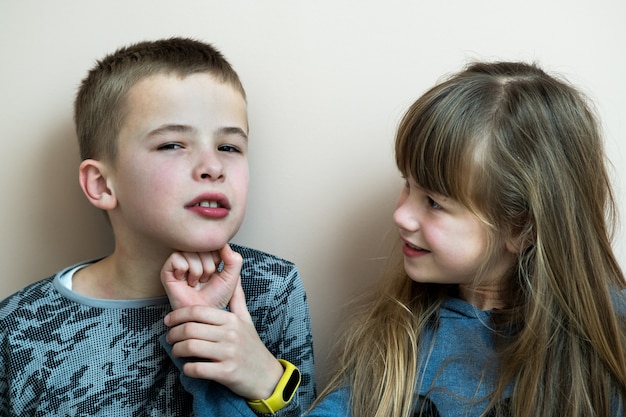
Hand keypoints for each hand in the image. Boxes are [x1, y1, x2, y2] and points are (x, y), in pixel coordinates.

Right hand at [161, 244, 242, 309]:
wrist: (204, 313)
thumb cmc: (216, 297)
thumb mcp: (232, 278)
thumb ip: (234, 260)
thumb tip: (224, 244)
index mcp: (207, 254)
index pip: (212, 242)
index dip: (218, 258)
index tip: (217, 272)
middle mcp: (193, 255)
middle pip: (201, 245)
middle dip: (208, 266)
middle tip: (205, 279)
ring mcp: (180, 261)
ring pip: (190, 252)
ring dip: (198, 270)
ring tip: (196, 281)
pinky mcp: (168, 270)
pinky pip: (176, 258)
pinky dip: (184, 270)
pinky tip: (185, 280)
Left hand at [164, 278, 283, 399]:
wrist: (266, 375)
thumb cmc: (252, 347)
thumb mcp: (246, 321)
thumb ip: (238, 299)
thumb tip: (236, 277)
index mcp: (231, 320)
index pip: (198, 312)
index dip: (178, 315)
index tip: (168, 321)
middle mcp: (230, 334)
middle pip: (190, 329)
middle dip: (173, 334)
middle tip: (169, 338)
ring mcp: (229, 354)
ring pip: (191, 348)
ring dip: (177, 350)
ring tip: (176, 351)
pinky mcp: (227, 373)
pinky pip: (198, 368)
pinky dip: (187, 368)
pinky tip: (187, 367)